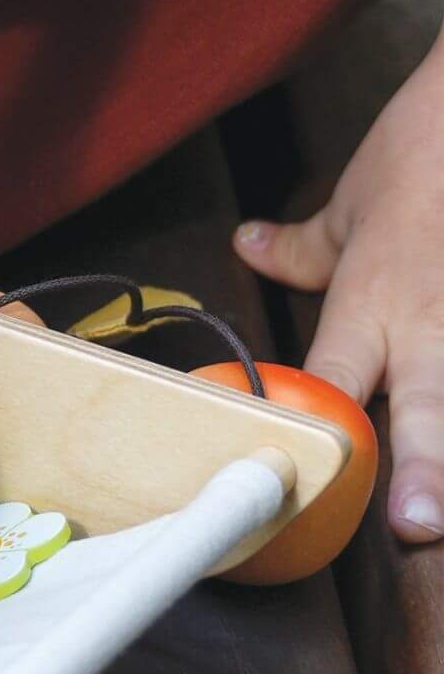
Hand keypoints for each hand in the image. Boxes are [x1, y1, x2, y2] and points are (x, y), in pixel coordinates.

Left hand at [234, 28, 443, 542]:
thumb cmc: (423, 149)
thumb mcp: (353, 202)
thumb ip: (302, 247)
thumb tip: (247, 246)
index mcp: (371, 305)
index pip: (331, 380)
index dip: (315, 426)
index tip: (304, 474)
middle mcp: (430, 323)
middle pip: (424, 405)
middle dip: (424, 467)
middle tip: (418, 524)